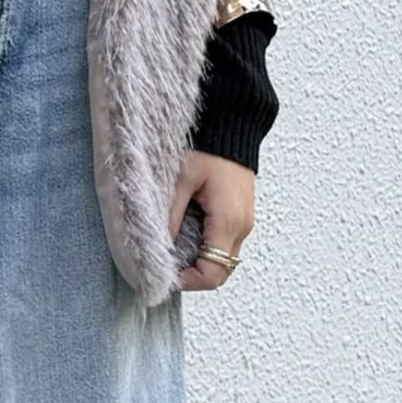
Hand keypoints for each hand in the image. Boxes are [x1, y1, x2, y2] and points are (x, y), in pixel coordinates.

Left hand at [170, 150, 255, 290]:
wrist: (233, 121)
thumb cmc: (209, 145)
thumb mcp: (181, 179)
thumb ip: (170, 216)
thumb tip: (157, 247)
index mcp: (229, 221)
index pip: (213, 273)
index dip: (188, 281)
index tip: (163, 273)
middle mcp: (242, 226)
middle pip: (220, 271)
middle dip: (191, 273)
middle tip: (164, 262)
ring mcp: (244, 221)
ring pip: (222, 258)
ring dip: (198, 259)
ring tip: (171, 245)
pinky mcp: (240, 213)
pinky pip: (224, 241)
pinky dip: (205, 245)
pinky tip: (184, 230)